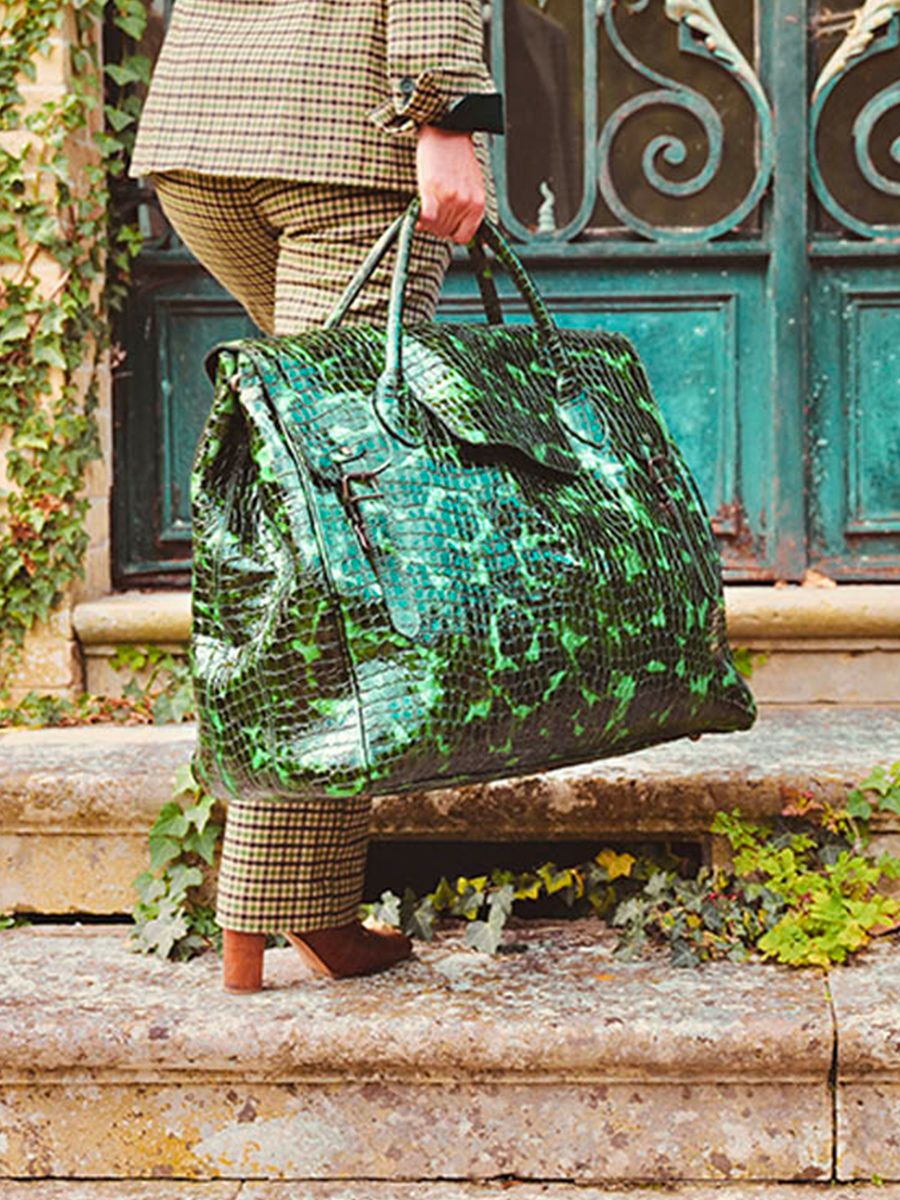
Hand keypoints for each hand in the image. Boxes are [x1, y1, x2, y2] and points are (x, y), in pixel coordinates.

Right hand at [415, 125, 485, 243]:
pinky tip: (417, 213)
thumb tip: (449, 230)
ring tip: (427, 203)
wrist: (447, 130)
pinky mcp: (433, 189)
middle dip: (436, 225)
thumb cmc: (456, 157)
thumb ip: (464, 209)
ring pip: (434, 226)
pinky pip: (426, 218)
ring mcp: (450, 197)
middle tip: (432, 210)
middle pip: (445, 232)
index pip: (463, 237)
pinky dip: (420, 218)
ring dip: (427, 220)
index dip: (451, 233)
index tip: (443, 225)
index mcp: (478, 203)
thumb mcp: (470, 186)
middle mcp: (466, 202)